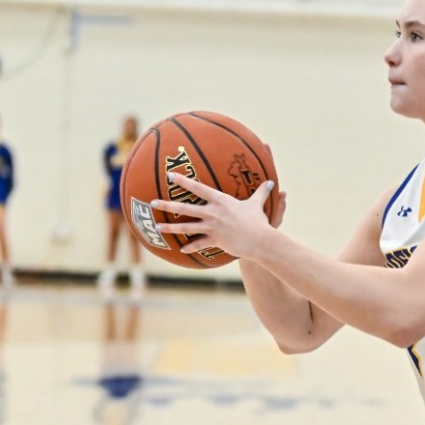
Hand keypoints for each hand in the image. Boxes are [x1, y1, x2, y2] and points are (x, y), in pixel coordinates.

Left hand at [154, 173, 275, 260]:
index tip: (170, 176)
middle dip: (167, 205)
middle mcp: (212, 213)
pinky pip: (198, 244)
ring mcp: (211, 227)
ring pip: (186, 227)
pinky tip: (180, 249)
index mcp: (220, 201)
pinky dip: (189, 247)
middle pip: (184, 208)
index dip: (183, 181)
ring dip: (170, 228)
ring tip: (157, 227)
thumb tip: (271, 183)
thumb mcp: (257, 204)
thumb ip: (261, 192)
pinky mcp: (214, 240)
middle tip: (153, 202)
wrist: (259, 239)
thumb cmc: (258, 220)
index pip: (197, 188)